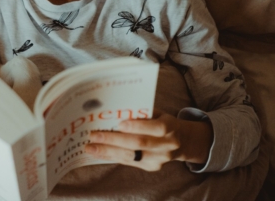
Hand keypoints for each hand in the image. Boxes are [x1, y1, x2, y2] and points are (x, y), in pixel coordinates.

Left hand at [84, 112, 212, 170]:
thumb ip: (142, 112)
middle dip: (114, 140)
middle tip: (94, 135)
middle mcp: (166, 145)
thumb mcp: (159, 113)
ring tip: (90, 147)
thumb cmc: (165, 122)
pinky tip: (98, 153)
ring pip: (131, 156)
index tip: (119, 123)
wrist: (183, 142)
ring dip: (108, 151)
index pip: (155, 128)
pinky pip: (128, 162)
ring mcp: (159, 159)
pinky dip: (111, 157)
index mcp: (170, 127)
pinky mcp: (151, 167)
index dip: (137, 126)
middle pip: (139, 144)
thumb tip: (116, 107)